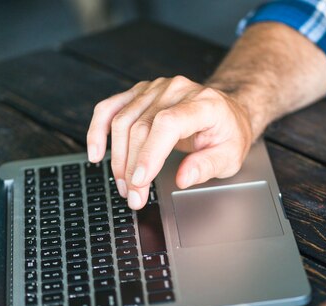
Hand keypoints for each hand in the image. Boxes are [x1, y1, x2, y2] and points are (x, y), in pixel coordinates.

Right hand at [86, 76, 253, 209]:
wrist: (228, 112)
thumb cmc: (229, 133)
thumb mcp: (230, 156)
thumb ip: (207, 166)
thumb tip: (182, 178)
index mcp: (203, 103)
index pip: (168, 123)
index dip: (149, 153)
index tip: (140, 181)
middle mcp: (176, 90)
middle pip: (141, 126)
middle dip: (132, 168)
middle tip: (134, 197)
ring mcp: (156, 88)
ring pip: (122, 120)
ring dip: (117, 158)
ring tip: (124, 186)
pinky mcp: (140, 93)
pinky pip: (110, 107)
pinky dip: (97, 130)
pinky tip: (95, 152)